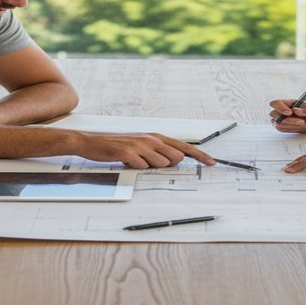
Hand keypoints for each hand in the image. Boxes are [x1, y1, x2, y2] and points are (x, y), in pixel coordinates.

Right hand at [76, 132, 215, 168]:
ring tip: (137, 161)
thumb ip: (160, 153)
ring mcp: (141, 144)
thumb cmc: (119, 147)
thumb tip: (176, 160)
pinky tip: (128, 162)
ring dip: (151, 166)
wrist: (92, 143)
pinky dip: (138, 168)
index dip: (200, 155)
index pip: (184, 146)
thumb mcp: (142, 147)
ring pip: (162, 163)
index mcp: (156, 137)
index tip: (213, 162)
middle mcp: (151, 138)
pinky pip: (143, 167)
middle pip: (176, 156)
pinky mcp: (129, 152)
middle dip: (169, 164)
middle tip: (150, 162)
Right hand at [269, 99, 305, 132]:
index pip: (276, 103)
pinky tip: (304, 127)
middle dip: (287, 120)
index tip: (290, 113)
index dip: (280, 108)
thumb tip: (295, 110)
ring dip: (292, 126)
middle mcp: (288, 110)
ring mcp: (288, 120)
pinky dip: (293, 130)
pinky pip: (284, 130)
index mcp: (293, 103)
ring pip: (279, 124)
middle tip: (302, 121)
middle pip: (274, 114)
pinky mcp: (291, 128)